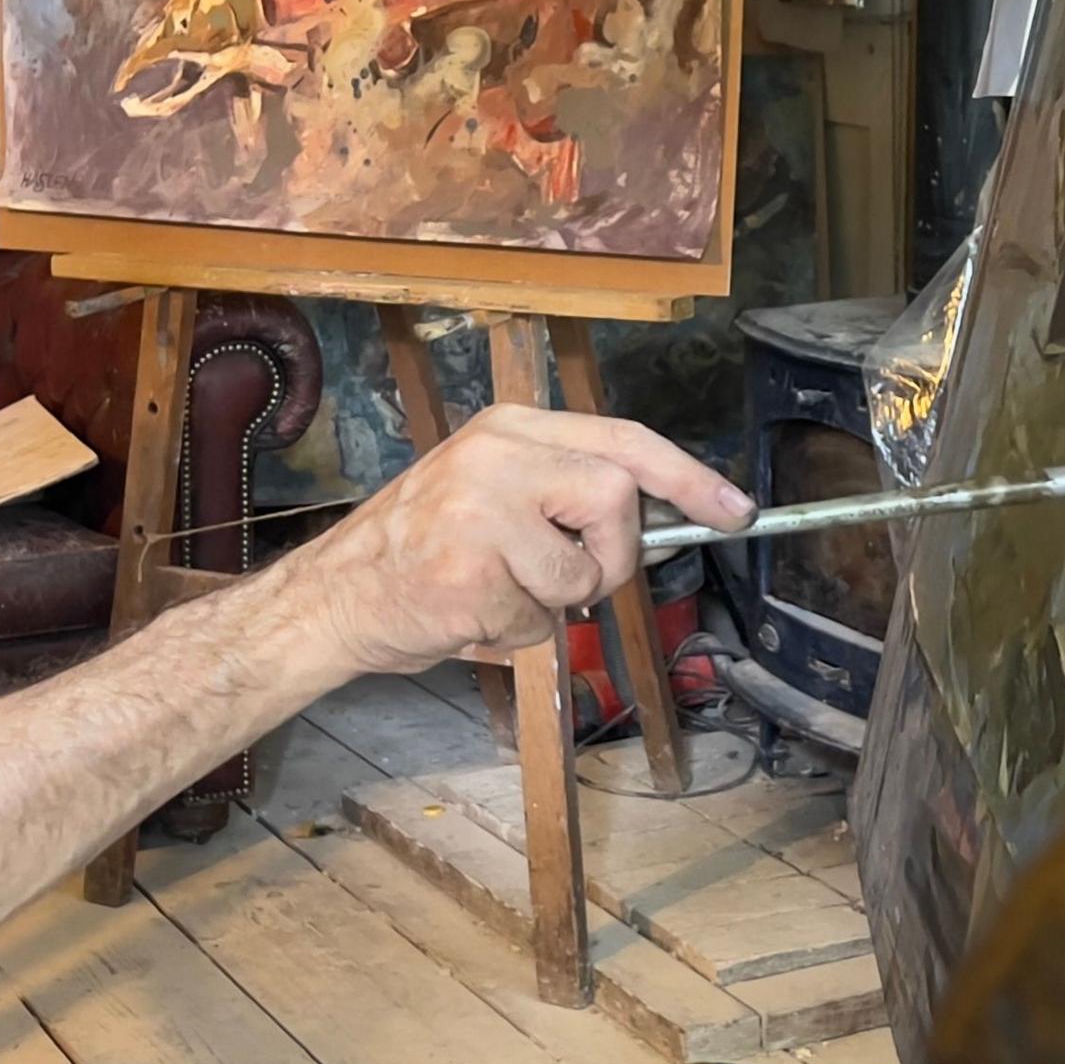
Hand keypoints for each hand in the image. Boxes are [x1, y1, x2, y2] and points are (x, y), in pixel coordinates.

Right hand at [283, 405, 750, 672]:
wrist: (330, 597)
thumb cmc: (418, 552)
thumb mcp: (488, 491)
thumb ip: (564, 492)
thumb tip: (662, 523)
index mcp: (508, 429)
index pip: (623, 440)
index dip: (688, 477)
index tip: (734, 509)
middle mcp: (494, 457)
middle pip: (617, 496)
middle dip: (614, 554)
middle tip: (573, 579)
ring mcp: (478, 513)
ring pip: (580, 573)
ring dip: (553, 604)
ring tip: (497, 594)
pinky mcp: (467, 573)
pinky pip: (539, 620)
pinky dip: (515, 634)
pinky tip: (468, 614)